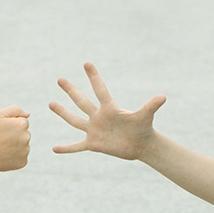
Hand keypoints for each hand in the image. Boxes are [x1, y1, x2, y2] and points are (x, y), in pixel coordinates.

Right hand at [0, 105, 30, 171]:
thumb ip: (14, 110)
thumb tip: (27, 114)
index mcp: (22, 124)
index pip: (23, 121)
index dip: (11, 124)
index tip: (2, 129)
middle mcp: (27, 137)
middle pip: (24, 133)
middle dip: (15, 134)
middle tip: (1, 139)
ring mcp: (26, 151)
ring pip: (23, 145)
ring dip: (15, 145)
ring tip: (2, 147)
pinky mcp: (23, 162)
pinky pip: (21, 156)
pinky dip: (14, 156)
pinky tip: (4, 155)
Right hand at [49, 62, 165, 159]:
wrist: (140, 145)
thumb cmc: (143, 128)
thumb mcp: (145, 116)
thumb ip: (151, 106)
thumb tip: (163, 97)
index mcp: (110, 108)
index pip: (100, 90)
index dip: (94, 77)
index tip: (87, 63)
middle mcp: (99, 117)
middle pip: (82, 101)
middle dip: (71, 91)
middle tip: (60, 79)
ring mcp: (94, 130)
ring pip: (75, 120)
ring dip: (63, 113)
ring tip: (50, 103)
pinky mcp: (93, 144)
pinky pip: (77, 146)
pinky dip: (67, 148)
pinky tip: (54, 149)